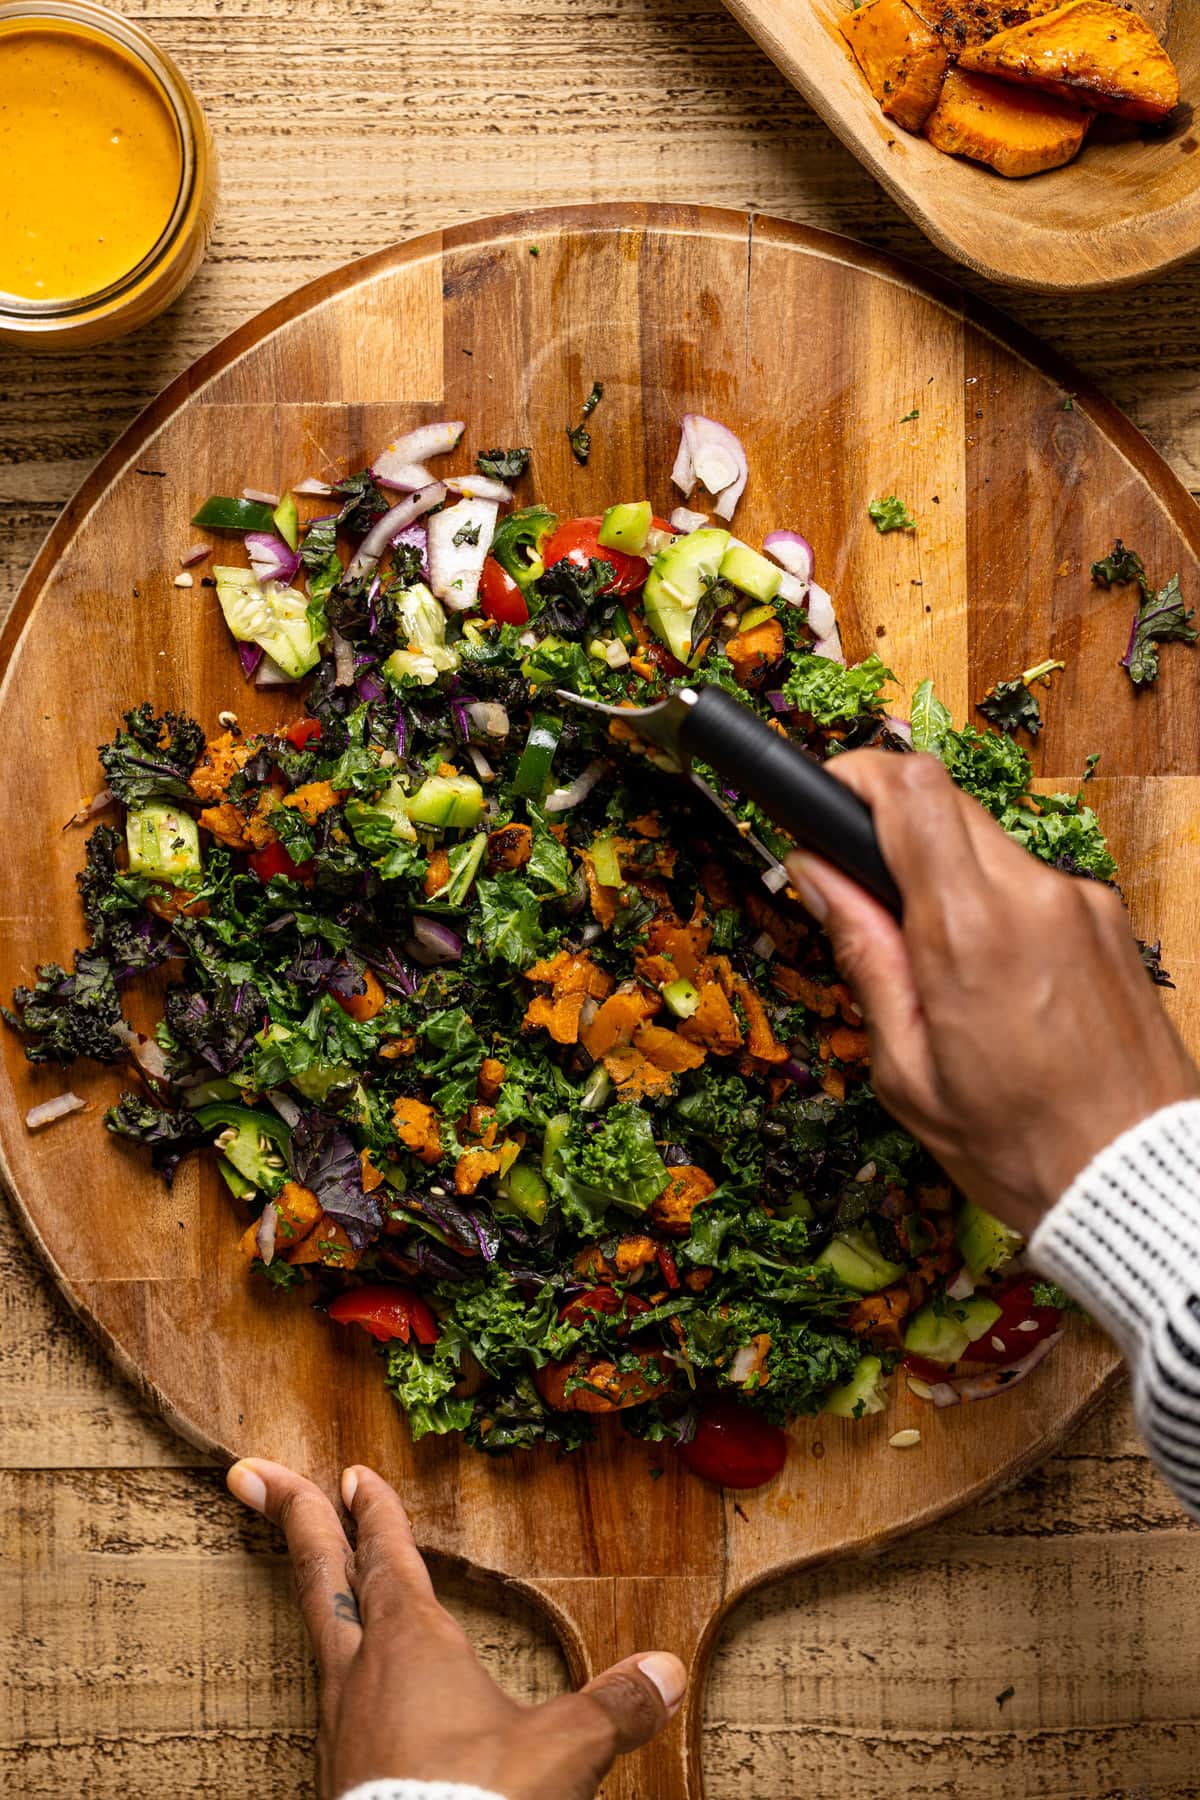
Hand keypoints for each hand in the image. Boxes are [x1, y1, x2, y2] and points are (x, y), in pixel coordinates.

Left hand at [226, 1457, 685, 1799]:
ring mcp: (339, 1722)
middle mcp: (361, 1671)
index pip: (385, 1555)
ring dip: (315, 1588)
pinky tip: (349, 1681)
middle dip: (294, 1518)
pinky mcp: (337, 1772)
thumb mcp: (561, 1752)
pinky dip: (335, 1662)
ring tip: (313, 1568)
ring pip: (319, 1633)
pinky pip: (328, 1694)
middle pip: (320, 1575)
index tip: (353, 1474)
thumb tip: (667, 1671)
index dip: (373, 1511)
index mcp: (410, 1642)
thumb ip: (614, 1706)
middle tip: (252, 1473)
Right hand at [786, 751, 1199, 1236]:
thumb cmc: (1020, 1146)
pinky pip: (1030, 881)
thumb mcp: (908, 1070)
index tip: (825, 798)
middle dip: (892, 830)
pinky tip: (991, 978)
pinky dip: (994, 904)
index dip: (855, 775)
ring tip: (932, 960)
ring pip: (987, 841)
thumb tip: (819, 873)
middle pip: (944, 801)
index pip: (908, 790)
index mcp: (970, 933)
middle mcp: (1033, 897)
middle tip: (864, 893)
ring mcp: (1080, 902)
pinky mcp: (1108, 919)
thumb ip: (863, 955)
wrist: (1136, 1181)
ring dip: (944, 873)